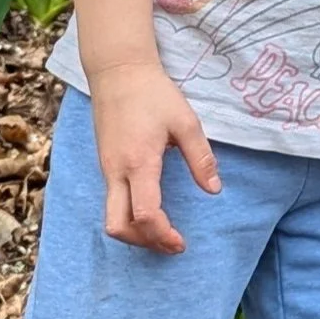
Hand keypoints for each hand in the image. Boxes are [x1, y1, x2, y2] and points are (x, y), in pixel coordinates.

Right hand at [88, 59, 220, 253]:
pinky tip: (150, 214)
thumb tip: (214, 190)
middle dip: (144, 243)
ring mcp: (106, 170)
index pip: (145, 214)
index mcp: (138, 163)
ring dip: (135, 233)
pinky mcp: (105, 166)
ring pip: (111, 217)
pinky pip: (111, 202)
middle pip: (118, 226)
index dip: (163, 235)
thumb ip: (201, 158)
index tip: (181, 242)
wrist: (118, 73)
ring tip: (164, 233)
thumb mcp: (186, 122)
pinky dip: (128, 217)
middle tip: (172, 245)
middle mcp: (116, 172)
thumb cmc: (154, 94)